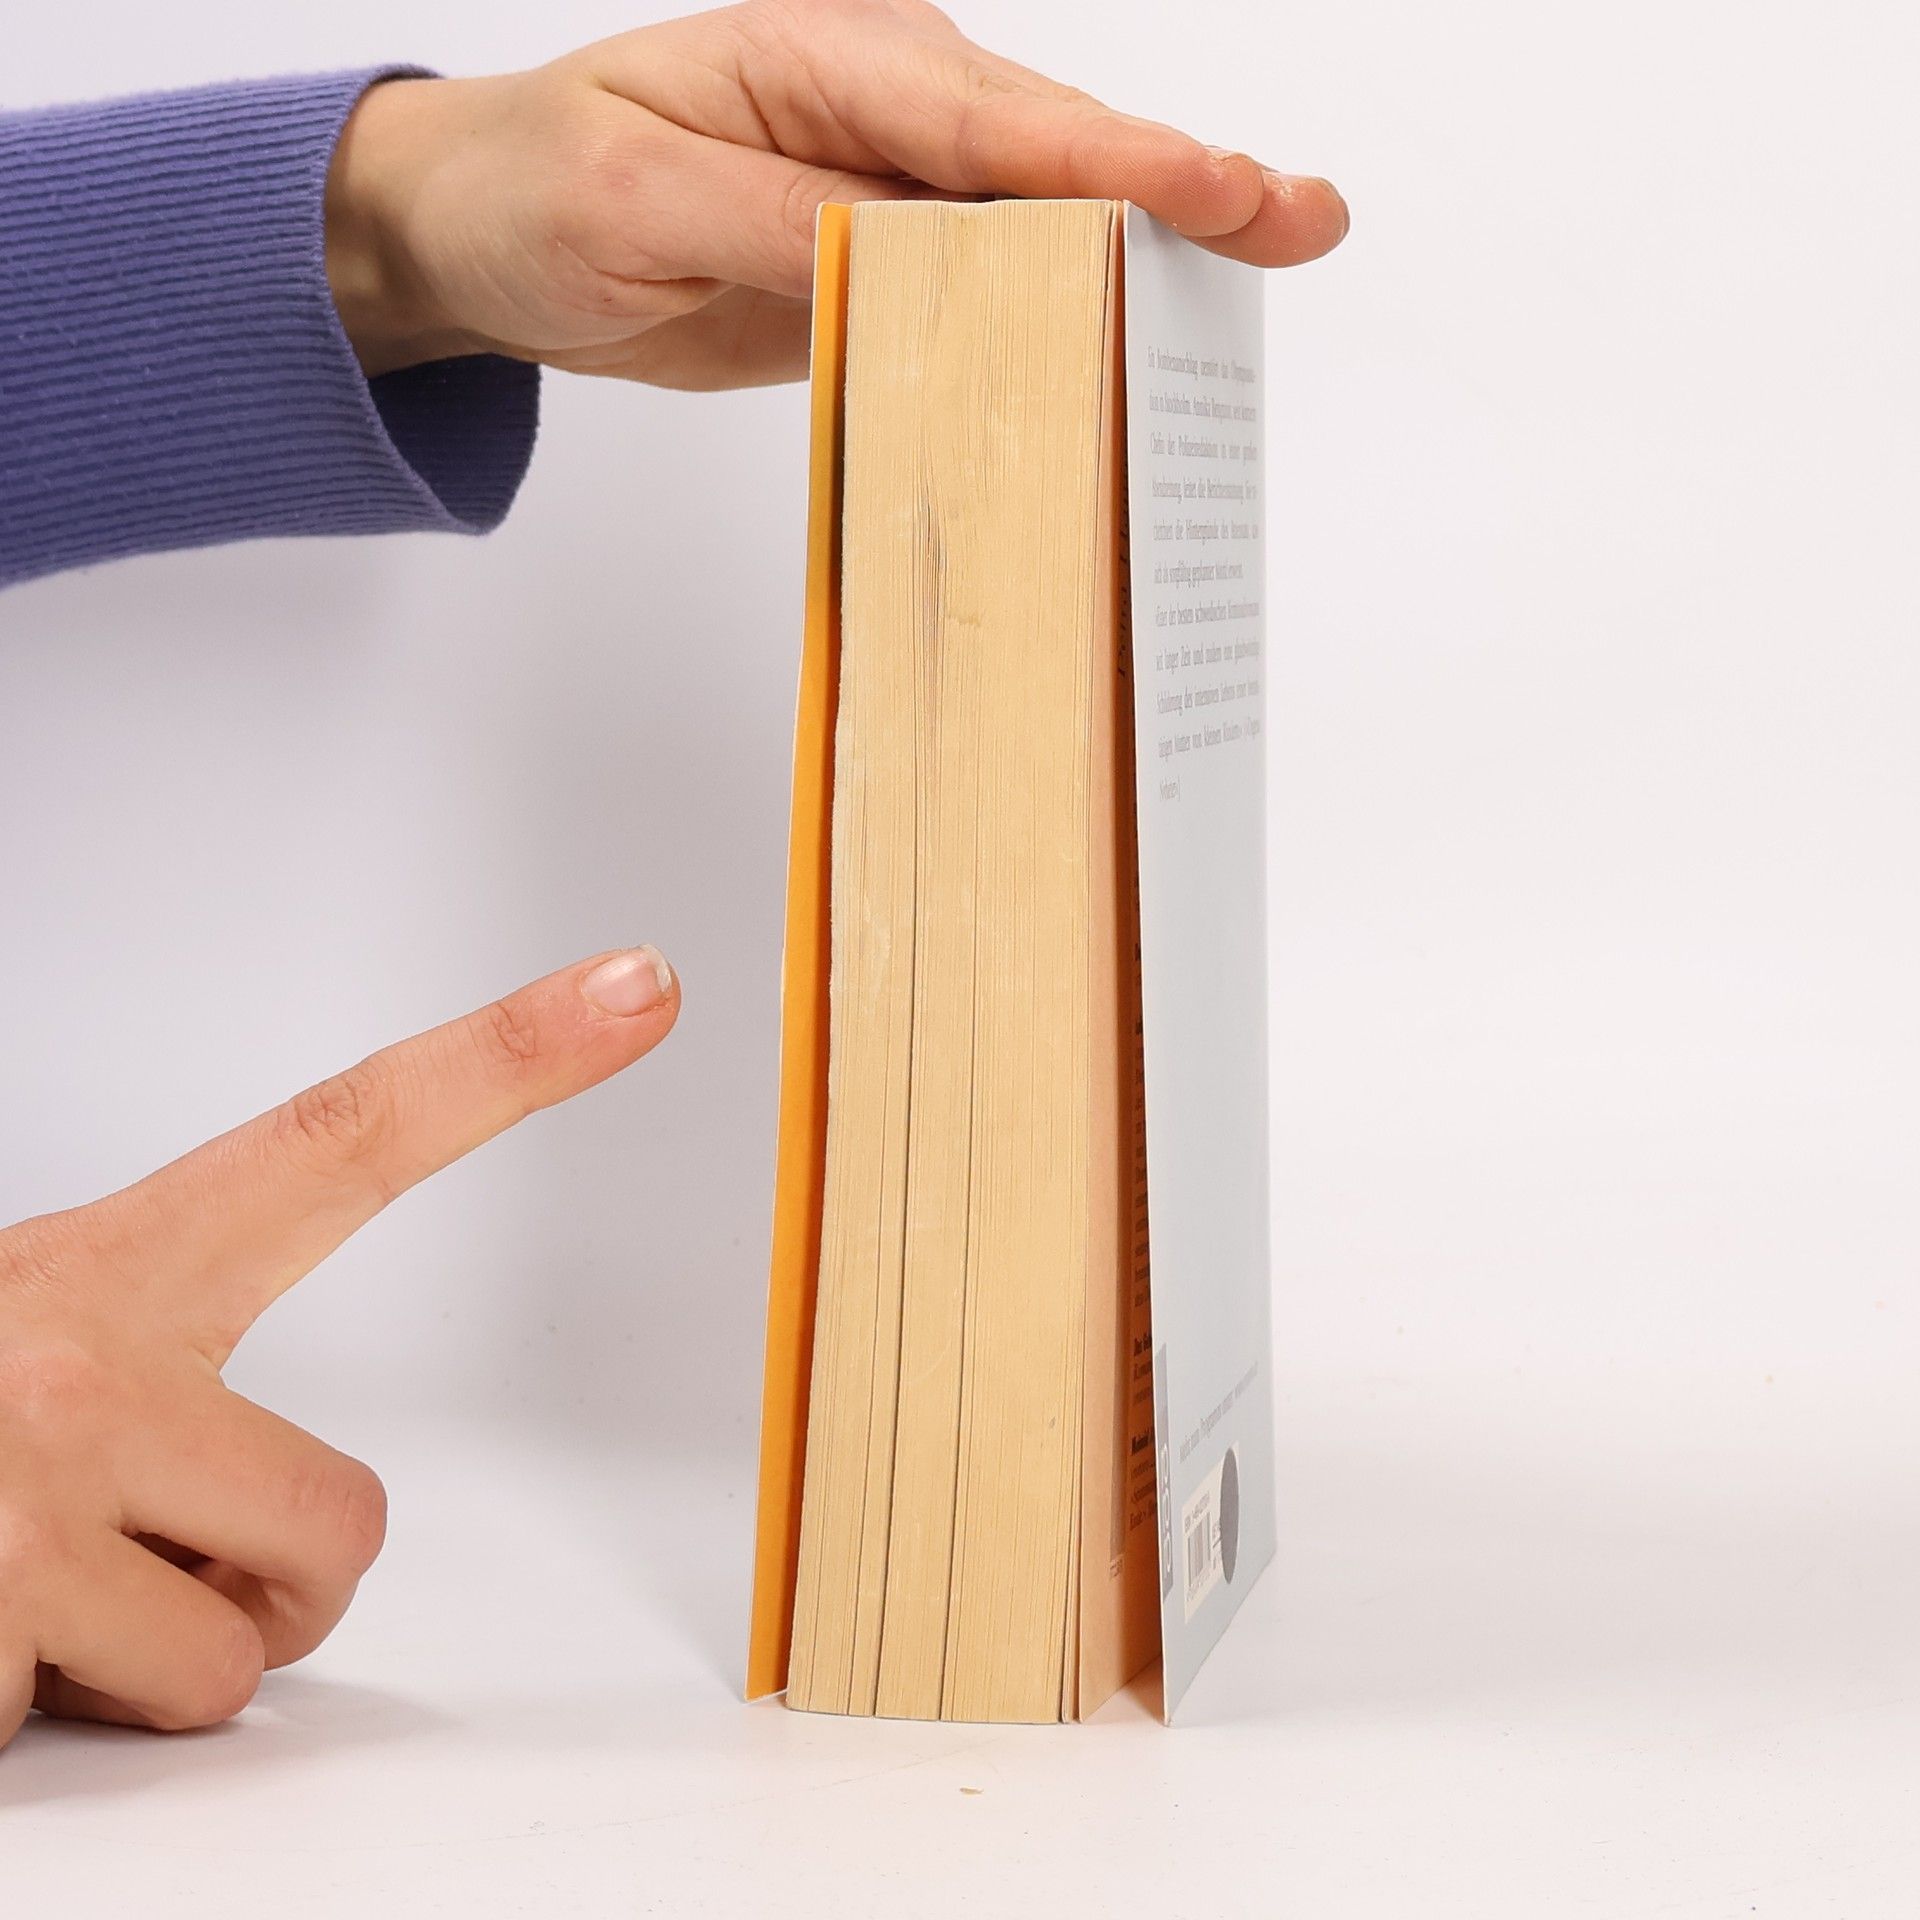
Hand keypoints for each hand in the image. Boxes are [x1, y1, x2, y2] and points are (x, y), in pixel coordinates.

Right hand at [0, 946, 677, 1746]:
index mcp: (112, 1269)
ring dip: (140, 1668)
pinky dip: (16, 1724)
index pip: (350, 1136)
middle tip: (143, 1556)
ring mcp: (18, 1507)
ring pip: (230, 1665)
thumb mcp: (23, 1344)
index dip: (513, 1056)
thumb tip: (288, 1543)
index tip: (643, 982)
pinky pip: (75, 1738)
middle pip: (346, 1523)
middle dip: (278, 1580)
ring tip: (16, 1596)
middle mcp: (79, 1362)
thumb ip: (161, 1385)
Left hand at [323, 0, 1348, 387]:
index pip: (992, 122)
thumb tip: (903, 256)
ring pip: (1040, 228)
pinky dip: (1059, 323)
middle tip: (1305, 223)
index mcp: (831, 61)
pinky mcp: (883, 268)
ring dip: (1143, 260)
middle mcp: (882, 116)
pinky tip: (1127, 350)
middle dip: (1182, 192)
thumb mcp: (634, 197)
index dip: (1112, 161)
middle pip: (1055, 161)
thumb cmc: (536, 186)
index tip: (1219, 191)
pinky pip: (987, 297)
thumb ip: (778, 223)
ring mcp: (892, 195)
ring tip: (1260, 279)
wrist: (484, 237)